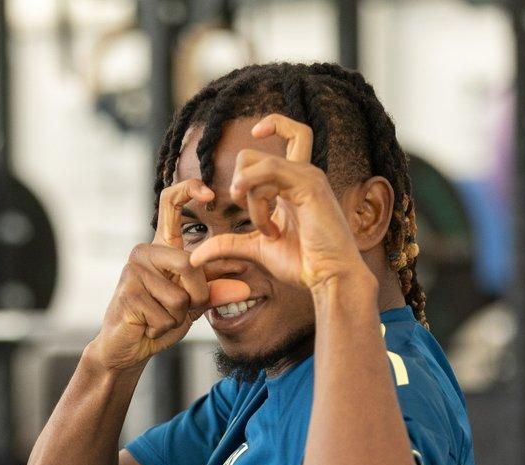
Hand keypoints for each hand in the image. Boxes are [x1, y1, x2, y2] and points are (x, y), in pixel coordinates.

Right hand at [92, 179, 250, 370]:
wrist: (128, 346)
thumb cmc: (160, 319)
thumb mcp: (194, 304)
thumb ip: (216, 291)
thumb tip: (246, 287)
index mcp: (162, 246)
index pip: (170, 204)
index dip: (189, 190)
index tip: (210, 193)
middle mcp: (145, 251)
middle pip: (190, 264)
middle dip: (197, 296)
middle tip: (182, 310)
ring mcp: (132, 271)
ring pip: (180, 297)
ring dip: (178, 317)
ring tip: (159, 317)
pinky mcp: (128, 294)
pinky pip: (166, 315)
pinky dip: (164, 328)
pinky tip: (148, 326)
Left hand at [189, 114, 366, 290]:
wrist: (329, 278)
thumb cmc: (303, 264)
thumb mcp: (256, 249)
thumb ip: (228, 244)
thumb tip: (195, 254)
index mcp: (295, 182)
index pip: (291, 133)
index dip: (272, 125)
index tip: (252, 144)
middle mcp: (303, 174)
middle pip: (252, 153)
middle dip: (240, 185)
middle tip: (252, 218)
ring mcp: (308, 176)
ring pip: (257, 163)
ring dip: (250, 197)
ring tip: (266, 229)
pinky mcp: (310, 185)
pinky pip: (270, 169)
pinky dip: (256, 192)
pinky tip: (267, 225)